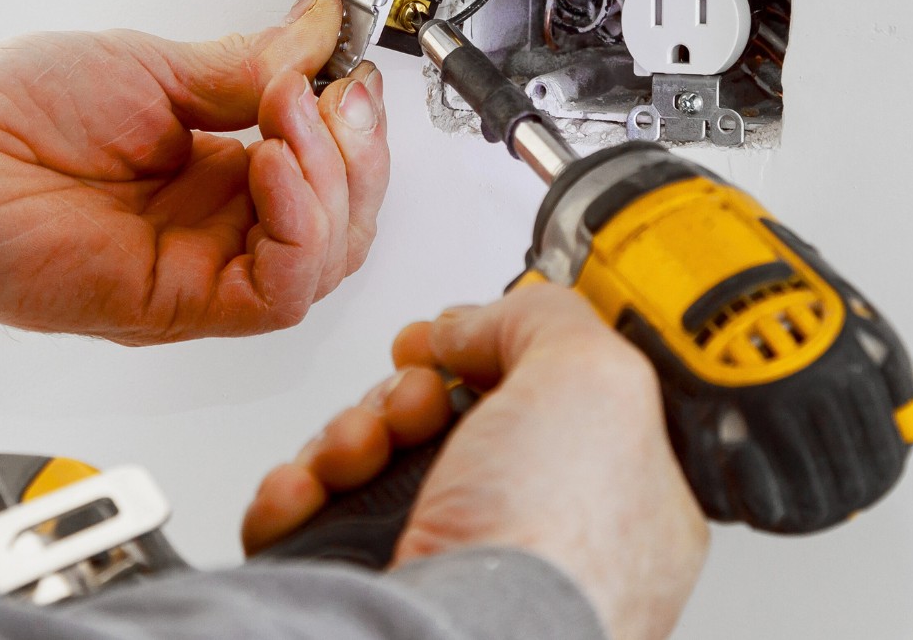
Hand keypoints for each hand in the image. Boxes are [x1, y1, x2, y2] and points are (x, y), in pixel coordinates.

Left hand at [0, 0, 388, 344]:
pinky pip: (276, 293)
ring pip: (324, 262)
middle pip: (343, 225)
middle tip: (334, 96)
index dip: (353, 130)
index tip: (348, 74)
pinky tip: (273, 169)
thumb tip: (318, 34)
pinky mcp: (178, 305)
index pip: (327, 174)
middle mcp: (215, 229)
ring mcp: (200, 270)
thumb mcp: (151, 66)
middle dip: (358, 157)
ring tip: (289, 117)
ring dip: (332, 185)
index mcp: (213, 172)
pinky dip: (297, 229)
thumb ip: (246, 65)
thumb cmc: (9, 114)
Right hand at [242, 286, 708, 639]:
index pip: (549, 399)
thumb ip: (546, 320)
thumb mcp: (593, 378)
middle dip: (406, 393)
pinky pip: (314, 520)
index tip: (460, 335)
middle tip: (413, 402)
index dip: (495, 354)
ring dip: (348, 434)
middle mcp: (533, 538)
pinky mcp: (371, 591)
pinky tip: (307, 489)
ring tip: (357, 451)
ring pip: (374, 465)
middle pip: (446, 422)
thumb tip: (478, 321)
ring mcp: (449, 570)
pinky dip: (296, 494)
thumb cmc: (553, 554)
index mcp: (616, 497)